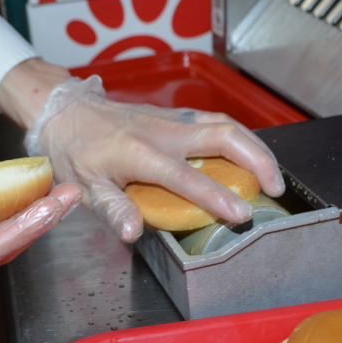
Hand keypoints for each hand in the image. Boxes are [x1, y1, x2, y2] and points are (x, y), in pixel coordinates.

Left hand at [25, 76, 284, 243]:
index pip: (186, 177)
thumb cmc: (74, 150)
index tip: (243, 215)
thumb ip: (112, 208)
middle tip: (275, 188)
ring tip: (271, 173)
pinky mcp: (174, 115)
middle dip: (257, 159)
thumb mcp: (84, 186)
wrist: (66, 110)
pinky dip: (239, 137)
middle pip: (223, 134)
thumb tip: (133, 233)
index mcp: (139, 152)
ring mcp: (171, 119)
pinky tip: (247, 154)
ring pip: (224, 123)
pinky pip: (215, 121)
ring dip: (254, 145)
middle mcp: (162, 131)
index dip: (217, 196)